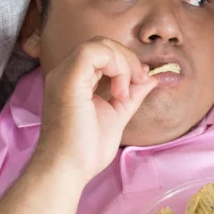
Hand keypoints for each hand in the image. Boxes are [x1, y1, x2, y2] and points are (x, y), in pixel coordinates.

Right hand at [32, 37, 156, 183]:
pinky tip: (119, 92)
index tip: (140, 84)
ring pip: (99, 45)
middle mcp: (66, 73)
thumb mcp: (117, 115)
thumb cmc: (86, 150)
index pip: (103, 54)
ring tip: (125, 92)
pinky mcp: (67, 80)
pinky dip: (115, 66)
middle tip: (138, 83)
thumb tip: (150, 77)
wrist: (68, 170)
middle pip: (102, 44)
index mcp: (75, 80)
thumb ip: (132, 95)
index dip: (126, 62)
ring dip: (123, 63)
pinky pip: (92, 52)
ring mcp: (64, 75)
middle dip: (127, 59)